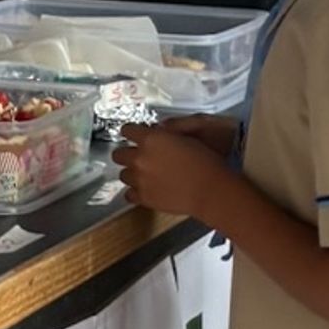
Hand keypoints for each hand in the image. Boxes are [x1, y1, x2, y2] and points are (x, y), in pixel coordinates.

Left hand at [114, 120, 238, 226]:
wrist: (210, 190)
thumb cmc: (204, 161)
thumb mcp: (187, 136)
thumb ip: (166, 132)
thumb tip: (156, 130)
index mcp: (150, 139)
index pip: (127, 130)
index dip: (131, 132)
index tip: (134, 135)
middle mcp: (139, 158)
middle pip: (117, 154)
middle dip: (126, 154)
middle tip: (139, 157)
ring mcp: (139, 179)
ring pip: (122, 175)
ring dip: (132, 173)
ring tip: (145, 176)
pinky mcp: (143, 198)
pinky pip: (128, 194)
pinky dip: (135, 192)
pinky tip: (146, 190)